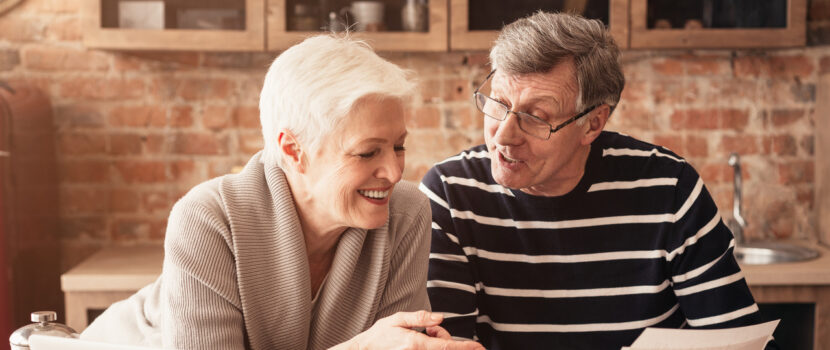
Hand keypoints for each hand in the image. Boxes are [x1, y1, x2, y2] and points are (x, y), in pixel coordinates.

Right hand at [338, 311, 484, 349]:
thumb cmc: (378, 336)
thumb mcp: (397, 320)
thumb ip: (420, 318)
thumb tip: (440, 318)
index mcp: (416, 343)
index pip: (447, 346)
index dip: (465, 347)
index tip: (479, 347)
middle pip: (445, 348)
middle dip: (444, 336)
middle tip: (430, 328)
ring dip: (438, 342)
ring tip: (424, 335)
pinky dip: (431, 346)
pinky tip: (420, 342)